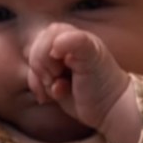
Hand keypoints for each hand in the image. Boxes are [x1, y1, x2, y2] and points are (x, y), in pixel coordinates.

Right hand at [27, 23, 133, 137]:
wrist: (109, 107)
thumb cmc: (104, 80)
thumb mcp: (94, 58)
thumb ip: (77, 42)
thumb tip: (55, 43)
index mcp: (74, 37)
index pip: (47, 36)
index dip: (46, 52)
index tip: (59, 67)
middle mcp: (64, 48)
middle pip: (36, 50)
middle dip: (42, 68)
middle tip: (57, 78)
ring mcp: (56, 65)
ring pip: (33, 67)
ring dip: (42, 81)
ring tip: (60, 90)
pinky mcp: (52, 80)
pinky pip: (34, 80)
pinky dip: (39, 90)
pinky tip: (54, 97)